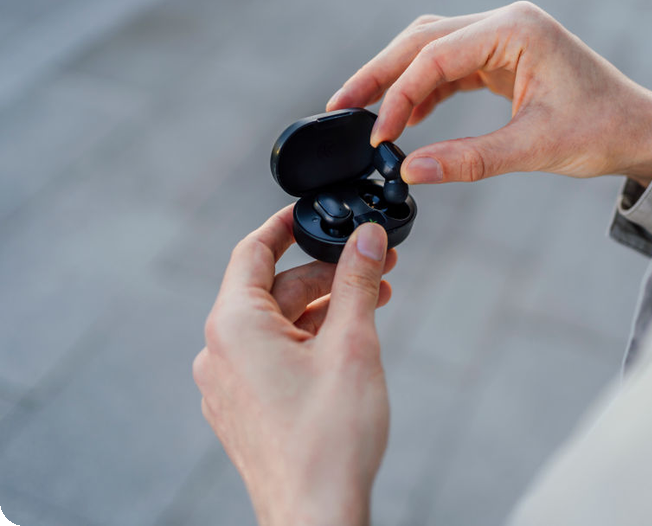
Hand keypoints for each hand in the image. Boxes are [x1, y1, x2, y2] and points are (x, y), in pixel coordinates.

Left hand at [193, 207, 396, 525]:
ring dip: (323, 309)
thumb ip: (356, 283)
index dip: (285, 226)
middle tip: (374, 266)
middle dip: (326, 275)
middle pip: (274, 290)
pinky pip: (272, 357)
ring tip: (374, 302)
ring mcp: (228, 385)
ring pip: (277, 325)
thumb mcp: (351, 345)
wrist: (316, 516)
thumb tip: (365, 239)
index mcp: (234, 326)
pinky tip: (347, 342)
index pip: (252, 251)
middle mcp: (220, 352)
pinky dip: (308, 340)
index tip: (312, 213)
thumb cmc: (329, 440)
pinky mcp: (243, 409)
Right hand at [327, 1, 651, 187]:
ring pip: (432, 50)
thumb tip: (410, 171)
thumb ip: (469, 159)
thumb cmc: (601, 130)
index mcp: (515, 30)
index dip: (398, 96)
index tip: (377, 136)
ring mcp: (503, 37)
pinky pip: (451, 66)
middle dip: (380, 74)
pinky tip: (408, 118)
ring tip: (364, 113)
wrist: (639, 130)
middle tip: (341, 106)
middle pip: (423, 40)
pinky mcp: (503, 56)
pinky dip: (425, 90)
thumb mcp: (533, 148)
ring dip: (398, 80)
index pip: (436, 56)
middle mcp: (505, 23)